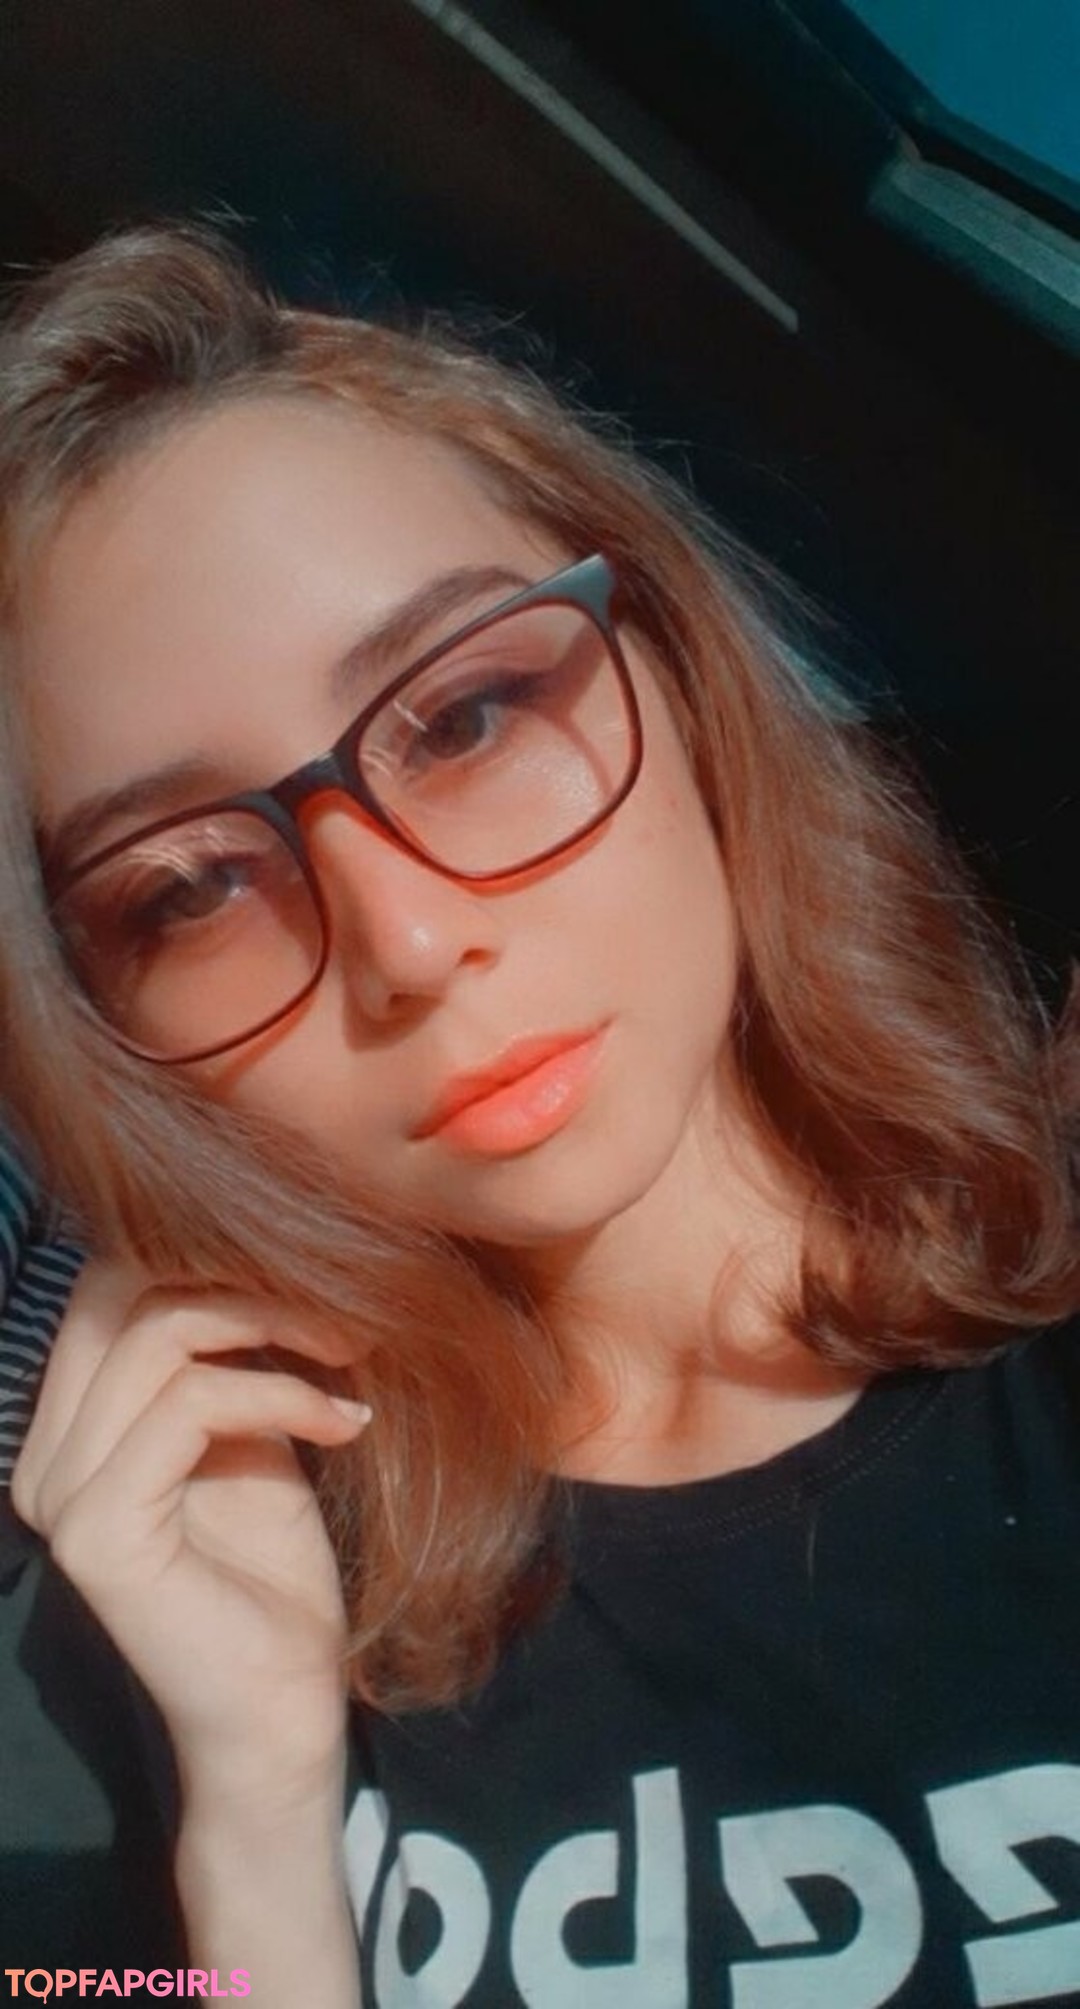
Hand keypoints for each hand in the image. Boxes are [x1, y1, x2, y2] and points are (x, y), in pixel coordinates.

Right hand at [12, 1259, 369, 1804]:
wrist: (280, 1713)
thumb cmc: (272, 1578)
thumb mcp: (248, 1435)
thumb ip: (226, 1357)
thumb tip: (260, 1251)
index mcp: (64, 1429)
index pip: (106, 1285)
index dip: (207, 1254)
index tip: (310, 1276)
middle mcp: (41, 1458)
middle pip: (119, 1293)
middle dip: (239, 1277)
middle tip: (339, 1307)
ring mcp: (60, 1496)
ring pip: (159, 1339)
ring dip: (275, 1328)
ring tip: (352, 1356)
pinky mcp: (101, 1532)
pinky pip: (188, 1407)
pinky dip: (280, 1395)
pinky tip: (344, 1420)